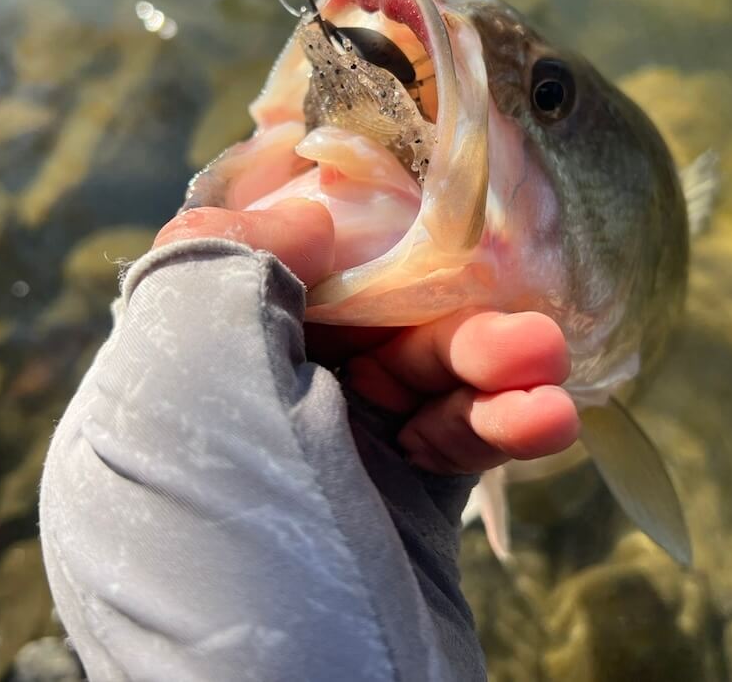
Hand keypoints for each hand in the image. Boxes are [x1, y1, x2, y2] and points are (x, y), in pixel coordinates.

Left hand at [155, 200, 579, 473]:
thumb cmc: (227, 548)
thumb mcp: (195, 378)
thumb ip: (227, 263)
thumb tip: (304, 211)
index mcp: (180, 369)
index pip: (250, 262)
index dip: (319, 220)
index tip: (391, 184)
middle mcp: (252, 407)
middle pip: (353, 313)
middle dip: (431, 298)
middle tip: (505, 289)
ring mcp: (329, 459)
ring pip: (416, 374)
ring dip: (487, 362)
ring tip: (545, 357)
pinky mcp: (397, 508)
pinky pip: (454, 440)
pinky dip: (502, 425)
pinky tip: (551, 417)